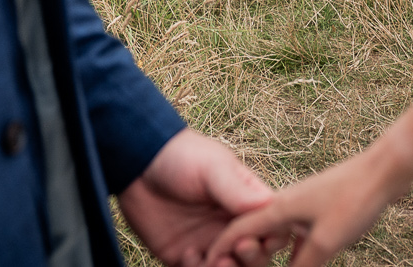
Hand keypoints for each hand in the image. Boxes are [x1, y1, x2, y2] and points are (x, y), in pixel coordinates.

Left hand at [118, 129, 272, 266]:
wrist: (139, 165)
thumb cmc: (183, 156)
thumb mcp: (212, 167)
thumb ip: (236, 189)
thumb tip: (268, 205)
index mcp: (248, 204)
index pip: (273, 228)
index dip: (270, 239)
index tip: (255, 237)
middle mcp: (233, 227)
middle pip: (258, 257)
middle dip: (251, 259)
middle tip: (235, 250)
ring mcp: (211, 244)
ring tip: (213, 259)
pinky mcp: (186, 258)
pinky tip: (186, 254)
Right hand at [207, 147, 406, 266]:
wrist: (384, 171)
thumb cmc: (354, 199)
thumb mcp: (325, 241)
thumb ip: (302, 266)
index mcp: (279, 208)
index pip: (239, 230)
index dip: (221, 249)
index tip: (208, 263)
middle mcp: (286, 205)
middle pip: (254, 233)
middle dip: (242, 253)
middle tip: (234, 266)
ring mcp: (303, 207)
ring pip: (276, 235)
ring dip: (267, 254)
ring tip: (261, 266)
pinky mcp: (320, 210)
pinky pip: (296, 235)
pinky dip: (291, 252)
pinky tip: (298, 261)